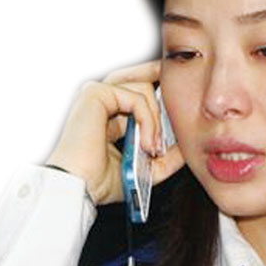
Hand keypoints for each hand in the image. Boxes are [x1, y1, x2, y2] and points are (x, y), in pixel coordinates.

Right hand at [45, 60, 184, 204]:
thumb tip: (187, 145)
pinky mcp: (96, 93)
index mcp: (108, 112)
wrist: (77, 189)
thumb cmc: (99, 181)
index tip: (179, 97)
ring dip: (156, 120)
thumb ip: (166, 155)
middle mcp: (101, 99)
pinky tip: (147, 144)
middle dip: (161, 77)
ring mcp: (97, 93)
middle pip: (138, 76)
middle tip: (180, 89)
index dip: (158, 90)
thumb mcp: (144, 167)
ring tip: (154, 148)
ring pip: (144, 89)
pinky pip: (137, 99)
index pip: (137, 90)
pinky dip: (149, 122)